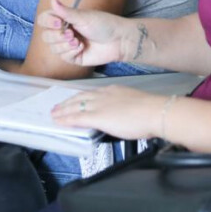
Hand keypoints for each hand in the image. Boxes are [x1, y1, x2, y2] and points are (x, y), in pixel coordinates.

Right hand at [37, 0, 131, 66]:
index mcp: (65, 19)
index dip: (48, 22)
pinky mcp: (74, 57)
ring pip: (53, 48)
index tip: (58, 23)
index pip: (44, 20)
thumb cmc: (104, 24)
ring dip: (65, 45)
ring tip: (78, 41)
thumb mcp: (84, 16)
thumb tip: (52, 0)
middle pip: (46, 36)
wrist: (118, 40)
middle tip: (72, 33)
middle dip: (57, 36)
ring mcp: (68, 45)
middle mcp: (64, 32)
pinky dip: (71, 52)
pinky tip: (82, 47)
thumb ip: (66, 12)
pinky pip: (63, 57)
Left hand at [50, 86, 164, 139]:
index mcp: (114, 90)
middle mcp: (104, 95)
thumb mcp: (135, 104)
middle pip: (80, 97)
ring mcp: (100, 105)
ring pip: (75, 106)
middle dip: (67, 102)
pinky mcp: (98, 117)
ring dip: (63, 110)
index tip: (73, 100)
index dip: (80, 97)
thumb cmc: (151, 111)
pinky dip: (66, 119)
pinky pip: (77, 117)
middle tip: (57, 107)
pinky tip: (59, 121)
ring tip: (54, 114)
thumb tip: (121, 115)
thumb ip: (124, 108)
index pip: (92, 92)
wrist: (155, 112)